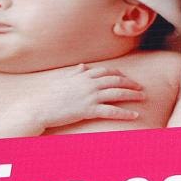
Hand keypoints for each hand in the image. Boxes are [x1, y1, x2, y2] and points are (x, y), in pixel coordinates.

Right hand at [0, 64, 145, 132]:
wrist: (38, 108)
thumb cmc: (48, 95)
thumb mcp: (61, 79)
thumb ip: (74, 72)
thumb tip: (83, 66)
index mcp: (82, 75)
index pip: (106, 71)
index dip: (119, 74)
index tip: (127, 77)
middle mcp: (88, 83)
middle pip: (116, 81)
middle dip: (130, 83)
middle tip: (140, 87)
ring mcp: (89, 96)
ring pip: (117, 93)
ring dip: (132, 95)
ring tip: (142, 97)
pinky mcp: (88, 110)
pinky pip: (111, 111)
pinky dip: (125, 112)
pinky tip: (134, 115)